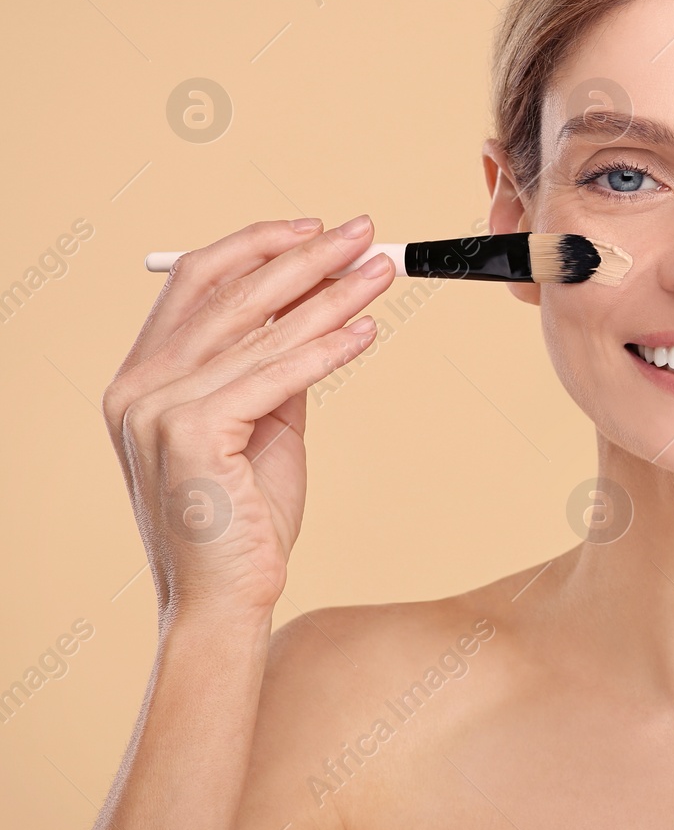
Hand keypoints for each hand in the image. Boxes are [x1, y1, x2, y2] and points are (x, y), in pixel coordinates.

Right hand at [100, 216, 393, 626]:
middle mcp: (136, 387)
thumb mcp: (259, 426)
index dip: (259, 246)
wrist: (224, 600)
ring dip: (332, 294)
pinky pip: (277, 376)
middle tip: (366, 234)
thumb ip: (273, 369)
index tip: (317, 229)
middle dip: (308, 257)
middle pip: (233, 294)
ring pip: (263, 331)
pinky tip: (366, 329)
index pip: (197, 282)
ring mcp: (156, 410)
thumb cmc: (243, 519)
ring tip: (381, 272)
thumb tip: (321, 305)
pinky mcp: (190, 434)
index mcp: (140, 378)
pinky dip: (327, 347)